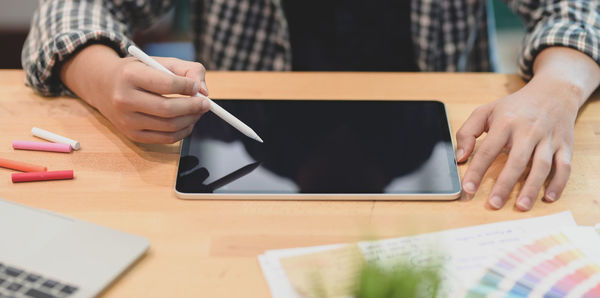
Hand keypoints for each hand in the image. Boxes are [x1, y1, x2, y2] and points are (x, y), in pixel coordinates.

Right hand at [61, 44, 209, 142]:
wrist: (104, 86)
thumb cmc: (138, 72)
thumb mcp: (159, 62)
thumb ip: (187, 70)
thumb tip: (204, 91)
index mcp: (130, 75)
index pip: (165, 83)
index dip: (187, 86)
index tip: (197, 87)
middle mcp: (124, 99)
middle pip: (167, 109)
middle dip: (193, 107)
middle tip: (206, 103)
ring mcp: (126, 120)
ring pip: (169, 126)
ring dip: (191, 120)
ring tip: (198, 111)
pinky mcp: (132, 135)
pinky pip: (165, 138)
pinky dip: (183, 132)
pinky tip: (188, 122)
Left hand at [455, 47, 599, 210]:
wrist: (553, 92)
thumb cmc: (515, 107)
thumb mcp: (486, 111)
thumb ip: (467, 132)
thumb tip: (460, 157)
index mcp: (506, 122)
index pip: (488, 150)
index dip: (477, 171)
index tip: (468, 188)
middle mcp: (529, 131)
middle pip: (517, 160)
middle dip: (505, 184)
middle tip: (494, 204)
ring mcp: (549, 139)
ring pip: (542, 165)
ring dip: (532, 187)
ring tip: (521, 206)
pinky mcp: (565, 145)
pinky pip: (564, 166)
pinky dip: (558, 183)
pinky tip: (548, 197)